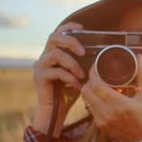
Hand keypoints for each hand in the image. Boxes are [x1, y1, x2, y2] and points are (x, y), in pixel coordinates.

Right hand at [32, 22, 86, 136]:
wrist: (56, 113)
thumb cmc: (69, 93)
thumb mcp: (79, 75)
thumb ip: (84, 64)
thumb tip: (102, 54)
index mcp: (54, 53)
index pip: (58, 33)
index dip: (68, 27)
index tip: (82, 29)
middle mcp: (44, 57)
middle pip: (53, 37)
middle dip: (70, 42)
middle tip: (83, 52)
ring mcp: (40, 66)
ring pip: (55, 54)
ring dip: (72, 63)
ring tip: (81, 75)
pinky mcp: (39, 77)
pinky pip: (55, 72)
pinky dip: (69, 78)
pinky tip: (76, 85)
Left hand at [81, 54, 141, 141]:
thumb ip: (141, 75)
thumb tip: (139, 57)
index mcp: (120, 104)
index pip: (97, 84)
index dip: (93, 72)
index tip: (96, 66)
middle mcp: (108, 113)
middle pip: (87, 90)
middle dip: (90, 80)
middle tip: (97, 75)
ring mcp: (102, 120)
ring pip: (86, 99)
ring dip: (90, 90)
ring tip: (99, 85)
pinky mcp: (100, 125)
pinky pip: (90, 108)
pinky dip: (93, 100)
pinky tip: (102, 97)